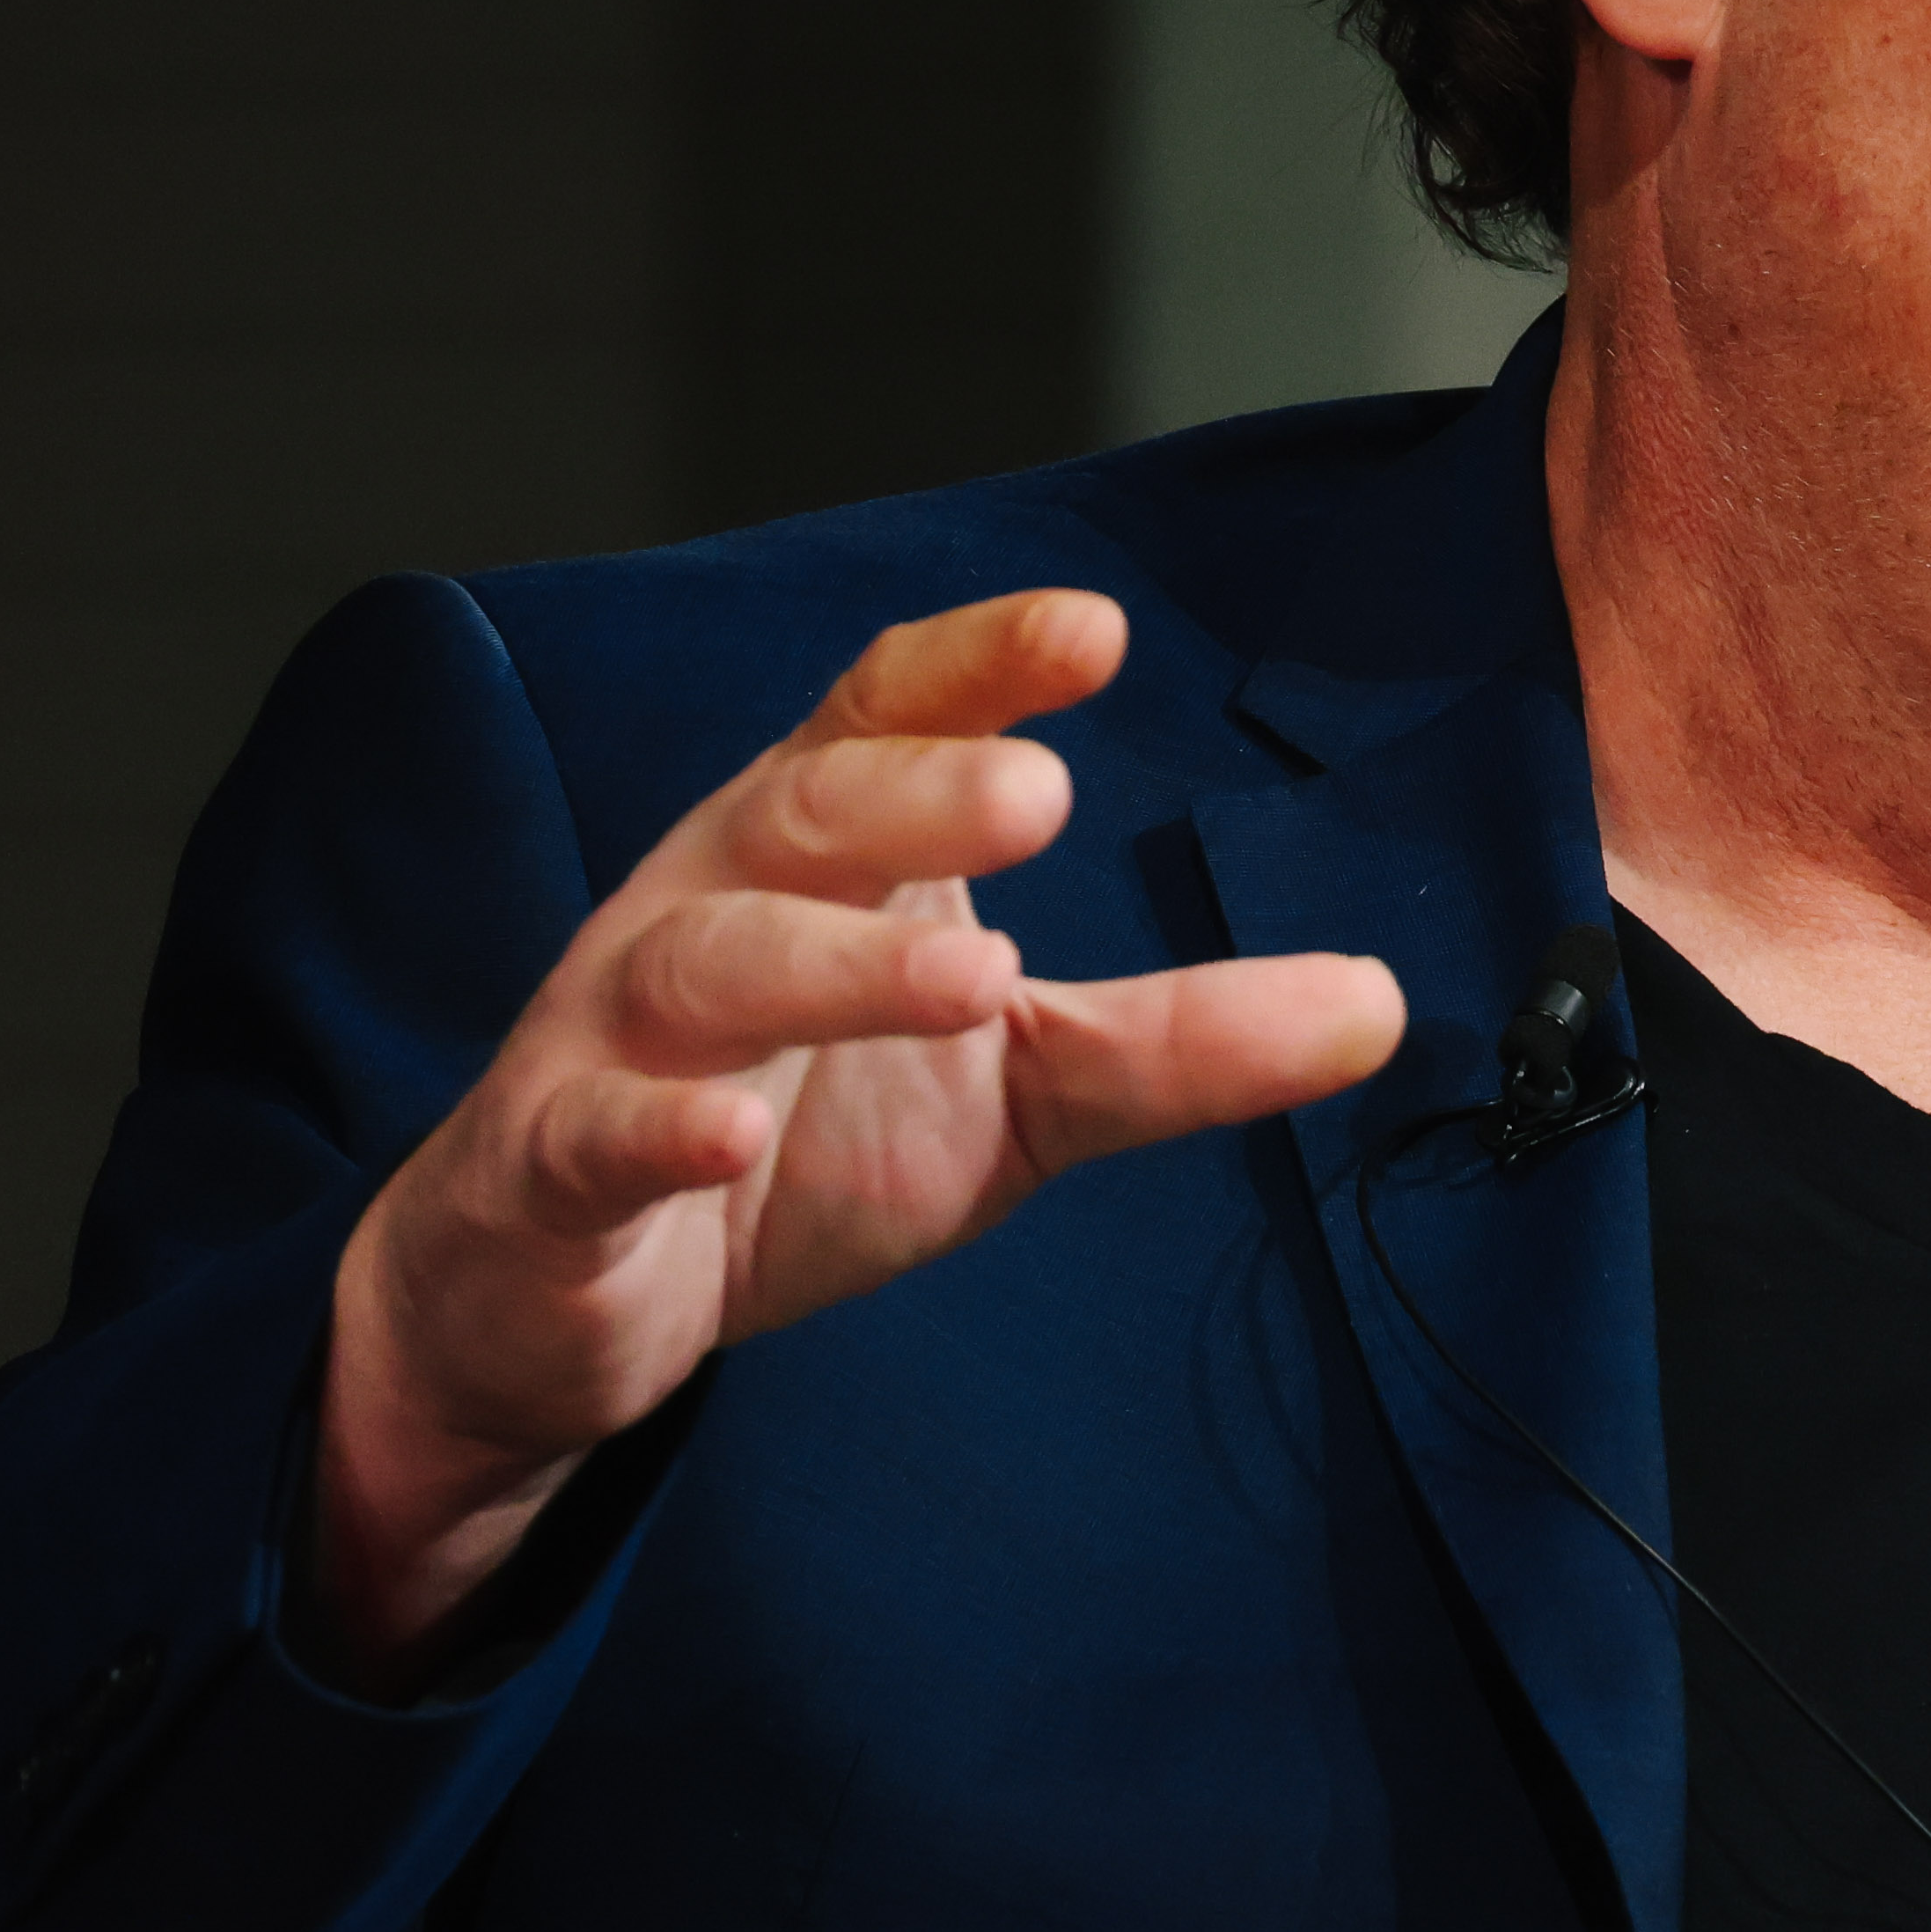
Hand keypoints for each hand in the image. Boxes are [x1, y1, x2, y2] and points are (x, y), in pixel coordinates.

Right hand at [308, 589, 1402, 1682]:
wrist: (560, 1301)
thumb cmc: (794, 1143)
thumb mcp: (1013, 1090)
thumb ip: (1174, 1041)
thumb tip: (1381, 1004)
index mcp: (817, 857)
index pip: (887, 717)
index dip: (979, 664)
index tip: (1094, 630)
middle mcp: (710, 905)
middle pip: (804, 812)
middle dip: (919, 792)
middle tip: (1044, 791)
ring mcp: (617, 1034)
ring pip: (710, 961)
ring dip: (835, 966)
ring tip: (971, 975)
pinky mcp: (549, 1169)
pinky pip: (595, 1133)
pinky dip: (658, 1129)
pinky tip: (730, 1133)